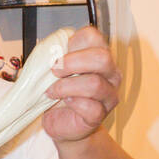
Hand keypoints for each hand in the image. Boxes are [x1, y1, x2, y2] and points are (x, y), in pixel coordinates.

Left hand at [42, 26, 120, 142]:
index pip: (93, 36)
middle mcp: (110, 73)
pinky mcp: (101, 114)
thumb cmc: (59, 94)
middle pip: (102, 57)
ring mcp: (108, 94)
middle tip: (54, 71)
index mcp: (98, 56)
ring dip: (66, 86)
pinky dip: (73, 103)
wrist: (60, 122)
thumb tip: (48, 52)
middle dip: (72, 62)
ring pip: (94, 84)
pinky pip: (91, 107)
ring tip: (52, 91)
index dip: (73, 42)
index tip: (58, 54)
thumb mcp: (55, 71)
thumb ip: (55, 58)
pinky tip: (65, 102)